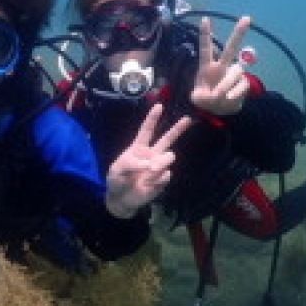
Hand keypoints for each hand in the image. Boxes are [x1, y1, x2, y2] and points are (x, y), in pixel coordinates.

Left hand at [106, 103, 191, 217]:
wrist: (121, 199)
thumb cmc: (117, 179)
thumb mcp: (117, 169)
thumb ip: (131, 164)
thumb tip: (150, 164)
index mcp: (138, 147)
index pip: (147, 130)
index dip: (152, 118)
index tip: (159, 106)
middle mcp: (151, 154)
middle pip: (167, 138)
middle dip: (178, 128)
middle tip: (188, 119)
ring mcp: (159, 166)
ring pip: (169, 157)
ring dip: (159, 163)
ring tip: (148, 172)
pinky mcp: (163, 179)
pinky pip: (165, 175)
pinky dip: (155, 180)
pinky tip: (147, 184)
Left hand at [190, 16, 251, 115]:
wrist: (219, 110)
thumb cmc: (206, 99)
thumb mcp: (198, 99)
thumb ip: (203, 96)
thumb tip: (219, 94)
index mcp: (207, 66)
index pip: (206, 48)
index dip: (205, 34)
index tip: (204, 19)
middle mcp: (222, 66)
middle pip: (231, 48)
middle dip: (239, 33)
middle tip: (246, 18)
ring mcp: (234, 74)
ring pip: (236, 71)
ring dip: (227, 85)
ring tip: (219, 96)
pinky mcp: (243, 84)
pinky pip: (241, 87)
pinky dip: (234, 95)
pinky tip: (229, 100)